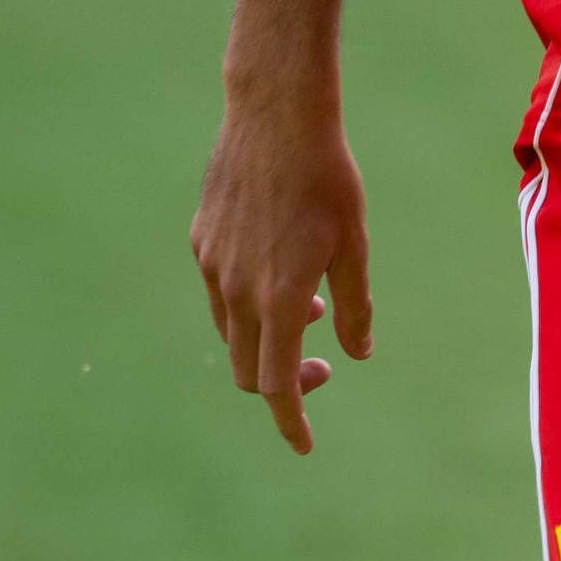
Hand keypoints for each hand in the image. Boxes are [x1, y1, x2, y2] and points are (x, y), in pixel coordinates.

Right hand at [190, 95, 370, 454]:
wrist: (275, 115)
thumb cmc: (327, 178)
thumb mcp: (354, 245)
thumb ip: (356, 306)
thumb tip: (359, 354)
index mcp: (280, 297)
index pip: (275, 386)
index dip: (291, 421)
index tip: (305, 444)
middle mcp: (237, 290)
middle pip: (248, 370)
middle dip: (282, 383)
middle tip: (322, 365)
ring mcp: (212, 266)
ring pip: (231, 332)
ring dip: (267, 339)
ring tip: (312, 308)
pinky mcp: (201, 242)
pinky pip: (220, 293)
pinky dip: (249, 303)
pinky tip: (278, 271)